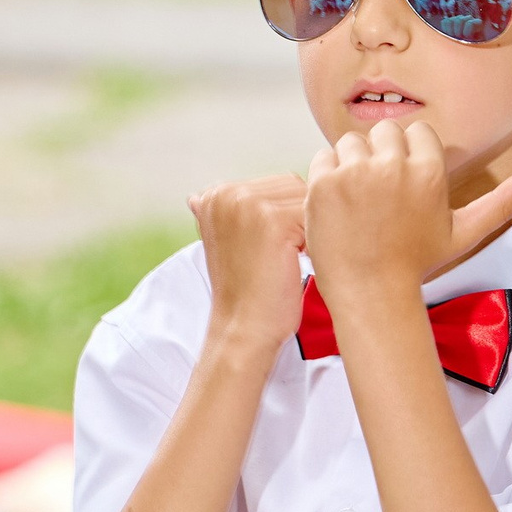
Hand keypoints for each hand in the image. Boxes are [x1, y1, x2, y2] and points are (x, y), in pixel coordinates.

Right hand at [189, 174, 307, 354]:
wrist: (244, 327)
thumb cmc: (247, 288)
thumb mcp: (226, 243)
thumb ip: (225, 215)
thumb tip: (196, 197)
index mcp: (215, 194)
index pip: (278, 184)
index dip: (291, 216)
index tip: (278, 246)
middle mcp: (227, 193)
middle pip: (294, 186)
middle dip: (302, 219)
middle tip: (286, 255)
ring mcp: (248, 204)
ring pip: (307, 200)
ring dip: (309, 229)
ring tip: (289, 258)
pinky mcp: (272, 221)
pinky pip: (315, 217)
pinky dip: (316, 241)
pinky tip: (299, 262)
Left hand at [304, 120, 511, 312]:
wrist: (370, 292)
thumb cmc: (418, 262)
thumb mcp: (464, 233)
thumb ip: (501, 203)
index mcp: (428, 172)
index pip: (417, 133)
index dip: (411, 156)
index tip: (406, 185)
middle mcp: (392, 166)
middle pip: (384, 132)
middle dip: (382, 155)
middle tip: (380, 193)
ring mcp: (354, 173)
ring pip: (351, 142)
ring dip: (353, 163)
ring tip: (359, 199)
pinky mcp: (323, 183)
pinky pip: (323, 158)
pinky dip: (327, 176)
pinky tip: (339, 204)